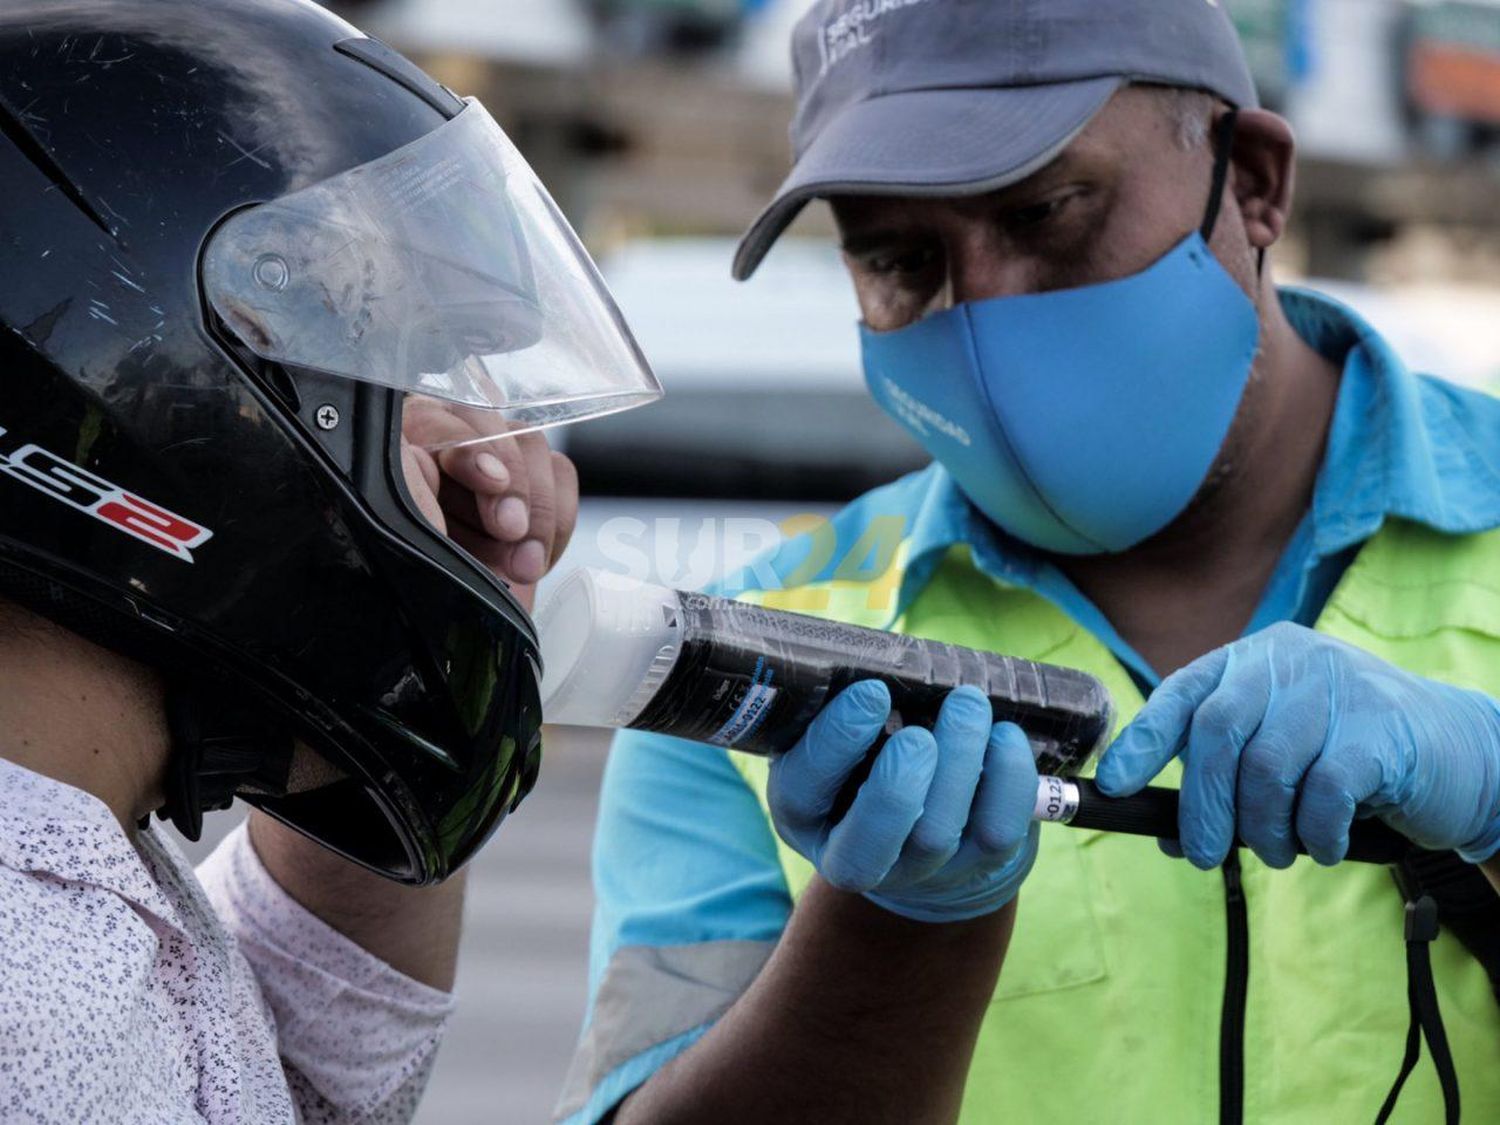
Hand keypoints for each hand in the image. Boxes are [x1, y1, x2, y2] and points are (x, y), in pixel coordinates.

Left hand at [400, 398, 579, 609]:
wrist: (447, 630)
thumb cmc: (415, 583)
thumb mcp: (403, 544)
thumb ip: (410, 496)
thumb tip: (418, 459)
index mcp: (403, 446)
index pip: (440, 420)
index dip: (472, 447)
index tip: (492, 483)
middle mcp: (447, 442)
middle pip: (496, 426)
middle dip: (513, 483)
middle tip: (512, 531)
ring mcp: (495, 460)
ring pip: (533, 447)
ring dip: (537, 511)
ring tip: (522, 565)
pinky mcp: (533, 484)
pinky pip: (562, 475)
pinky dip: (558, 520)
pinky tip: (535, 557)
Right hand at [768, 681, 1039, 922]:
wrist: (916, 823)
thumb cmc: (864, 753)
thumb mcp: (836, 734)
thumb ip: (843, 705)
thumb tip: (875, 657)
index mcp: (804, 815)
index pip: (803, 791)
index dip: (836, 743)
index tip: (872, 693)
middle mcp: (853, 857)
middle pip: (876, 836)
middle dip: (900, 780)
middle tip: (920, 731)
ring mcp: (918, 870)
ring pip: (938, 834)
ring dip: (959, 762)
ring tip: (969, 704)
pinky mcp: (976, 866)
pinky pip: (998, 833)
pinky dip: (1008, 779)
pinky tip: (1005, 735)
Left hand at [1096, 623, 1499, 867]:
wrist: (1461, 751)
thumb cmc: (1351, 756)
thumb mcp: (1282, 753)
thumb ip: (1226, 780)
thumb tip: (1166, 835)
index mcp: (1252, 659)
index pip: (1183, 693)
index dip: (1142, 741)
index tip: (1113, 786)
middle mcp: (1288, 662)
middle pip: (1218, 731)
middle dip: (1201, 804)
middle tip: (1202, 853)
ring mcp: (1336, 688)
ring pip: (1267, 768)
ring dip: (1262, 828)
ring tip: (1276, 852)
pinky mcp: (1378, 729)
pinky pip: (1324, 793)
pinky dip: (1314, 834)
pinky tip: (1323, 847)